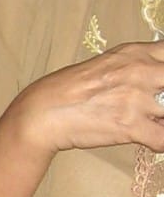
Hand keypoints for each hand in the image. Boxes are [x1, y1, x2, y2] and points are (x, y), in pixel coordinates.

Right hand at [0, 41, 163, 196]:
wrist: (44, 111)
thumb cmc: (72, 90)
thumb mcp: (108, 65)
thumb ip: (136, 67)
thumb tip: (157, 79)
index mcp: (134, 53)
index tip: (162, 86)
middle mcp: (139, 71)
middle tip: (158, 106)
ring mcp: (136, 98)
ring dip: (162, 120)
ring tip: (152, 123)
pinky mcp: (130, 125)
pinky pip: (163, 140)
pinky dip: (160, 143)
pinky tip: (149, 140)